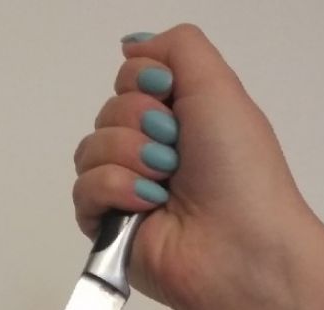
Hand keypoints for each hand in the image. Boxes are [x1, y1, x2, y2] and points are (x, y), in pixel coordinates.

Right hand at [72, 24, 323, 309]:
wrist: (240, 248)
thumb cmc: (241, 172)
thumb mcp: (220, 86)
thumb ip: (177, 47)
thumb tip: (132, 47)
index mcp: (183, 119)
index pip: (130, 78)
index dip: (145, 82)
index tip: (172, 98)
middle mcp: (155, 152)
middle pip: (108, 110)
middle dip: (139, 122)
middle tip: (175, 151)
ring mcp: (130, 191)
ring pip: (90, 148)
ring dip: (129, 157)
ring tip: (164, 183)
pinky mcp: (110, 228)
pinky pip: (83, 189)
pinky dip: (114, 190)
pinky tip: (147, 206)